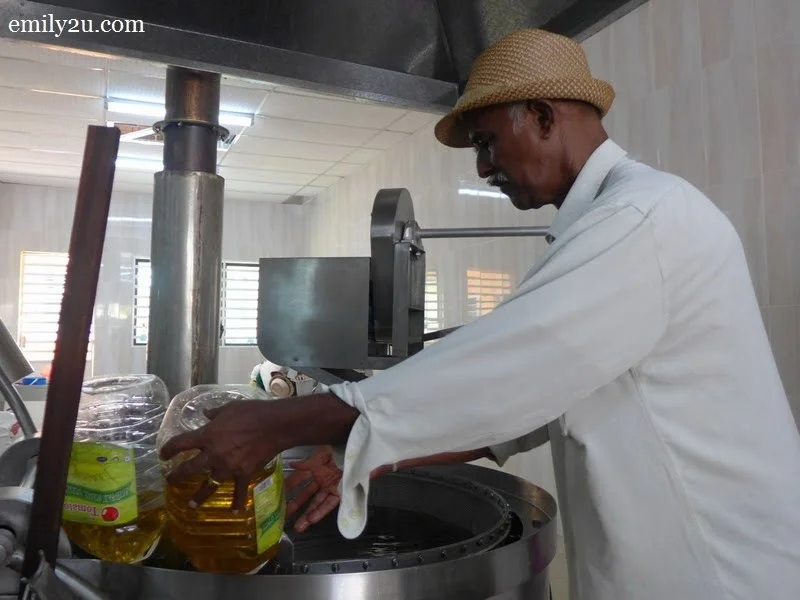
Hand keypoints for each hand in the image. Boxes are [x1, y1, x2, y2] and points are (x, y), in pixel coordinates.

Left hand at [159, 399, 281, 510]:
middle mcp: (213, 454)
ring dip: (199, 496)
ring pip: (209, 486)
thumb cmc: (251, 412)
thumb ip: (215, 413)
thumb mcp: (229, 408)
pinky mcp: (244, 474)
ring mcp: (228, 467)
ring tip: (191, 505)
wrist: (275, 425)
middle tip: (170, 480)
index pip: (180, 443)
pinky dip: (238, 502)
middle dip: (176, 476)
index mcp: (207, 436)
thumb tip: (206, 414)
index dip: (168, 449)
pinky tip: (235, 511)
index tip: (163, 455)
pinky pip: (239, 491)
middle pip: (189, 469)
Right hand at [285, 446, 341, 531]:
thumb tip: (291, 465)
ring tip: (298, 527)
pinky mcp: (340, 493)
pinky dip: (320, 512)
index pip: (299, 478)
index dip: (289, 486)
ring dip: (307, 515)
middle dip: (295, 505)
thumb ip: (306, 463)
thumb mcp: (322, 454)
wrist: (358, 454)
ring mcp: (331, 487)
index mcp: (316, 467)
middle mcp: (322, 478)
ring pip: (316, 503)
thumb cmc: (340, 450)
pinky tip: (311, 520)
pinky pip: (329, 505)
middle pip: (306, 494)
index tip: (279, 495)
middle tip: (284, 515)